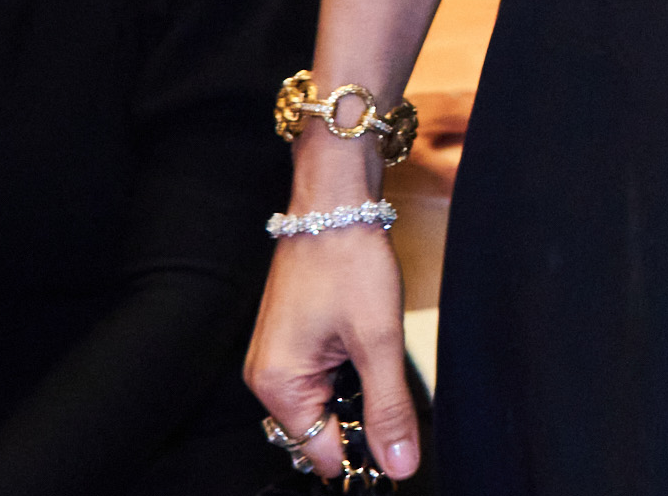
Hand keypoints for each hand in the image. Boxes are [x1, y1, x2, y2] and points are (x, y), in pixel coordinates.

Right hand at [248, 201, 420, 479]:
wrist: (336, 203)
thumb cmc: (348, 260)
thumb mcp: (379, 341)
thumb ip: (388, 408)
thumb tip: (399, 463)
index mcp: (278, 385)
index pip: (320, 451)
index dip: (361, 453)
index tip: (396, 443)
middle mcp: (268, 376)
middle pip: (319, 429)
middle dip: (358, 421)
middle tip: (390, 387)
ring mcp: (278, 356)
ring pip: (324, 402)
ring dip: (355, 393)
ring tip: (377, 354)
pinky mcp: (293, 339)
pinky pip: (321, 376)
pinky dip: (349, 371)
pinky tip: (367, 344)